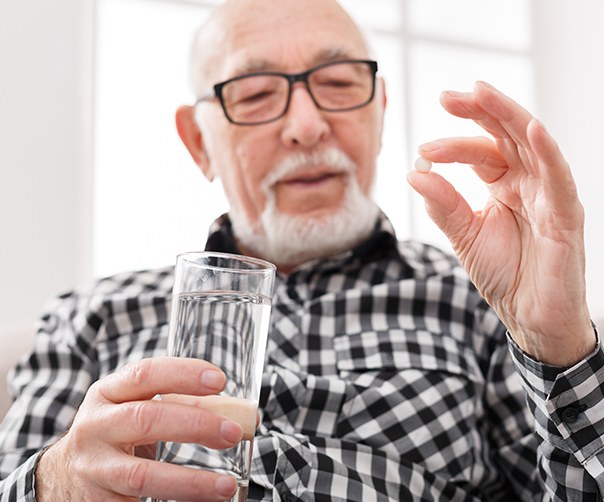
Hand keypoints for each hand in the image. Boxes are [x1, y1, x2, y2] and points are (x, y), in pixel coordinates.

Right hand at [35, 357, 242, 500]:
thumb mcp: (136, 407)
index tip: (219, 381)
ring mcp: (94, 467)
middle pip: (146, 419)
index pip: (145, 374)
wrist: (64, 474)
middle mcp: (96, 426)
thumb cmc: (116, 431)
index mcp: (108, 392)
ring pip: (142, 475)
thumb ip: (183, 404)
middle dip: (196, 425)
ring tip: (226, 486)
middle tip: (233, 432)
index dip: (183, 374)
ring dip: (190, 481)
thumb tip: (240, 415)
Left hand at [407, 81, 593, 365]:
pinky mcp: (566, 215)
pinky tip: (530, 129)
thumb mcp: (465, 236)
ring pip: (533, 144)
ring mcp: (549, 195)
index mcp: (504, 186)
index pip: (481, 152)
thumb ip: (444, 206)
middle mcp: (528, 183)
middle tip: (447, 96)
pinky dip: (547, 152)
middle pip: (506, 135)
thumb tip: (415, 172)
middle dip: (479, 112)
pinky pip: (559, 178)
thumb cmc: (504, 275)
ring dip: (507, 116)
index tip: (422, 151)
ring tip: (480, 93)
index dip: (453, 146)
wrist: (529, 317)